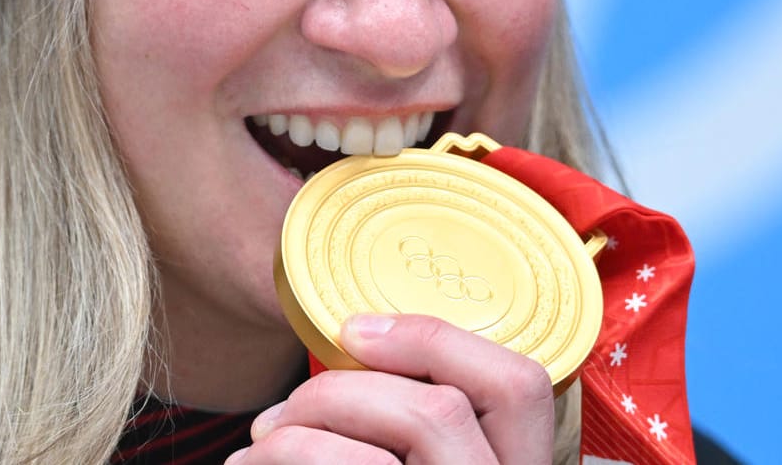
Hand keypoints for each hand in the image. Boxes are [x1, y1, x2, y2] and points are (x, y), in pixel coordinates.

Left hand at [224, 313, 554, 463]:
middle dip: (342, 387)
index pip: (521, 385)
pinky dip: (288, 457)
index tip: (354, 329)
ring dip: (307, 422)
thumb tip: (345, 357)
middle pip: (445, 407)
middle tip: (281, 413)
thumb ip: (409, 435)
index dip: (434, 339)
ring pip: (412, 427)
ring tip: (259, 445)